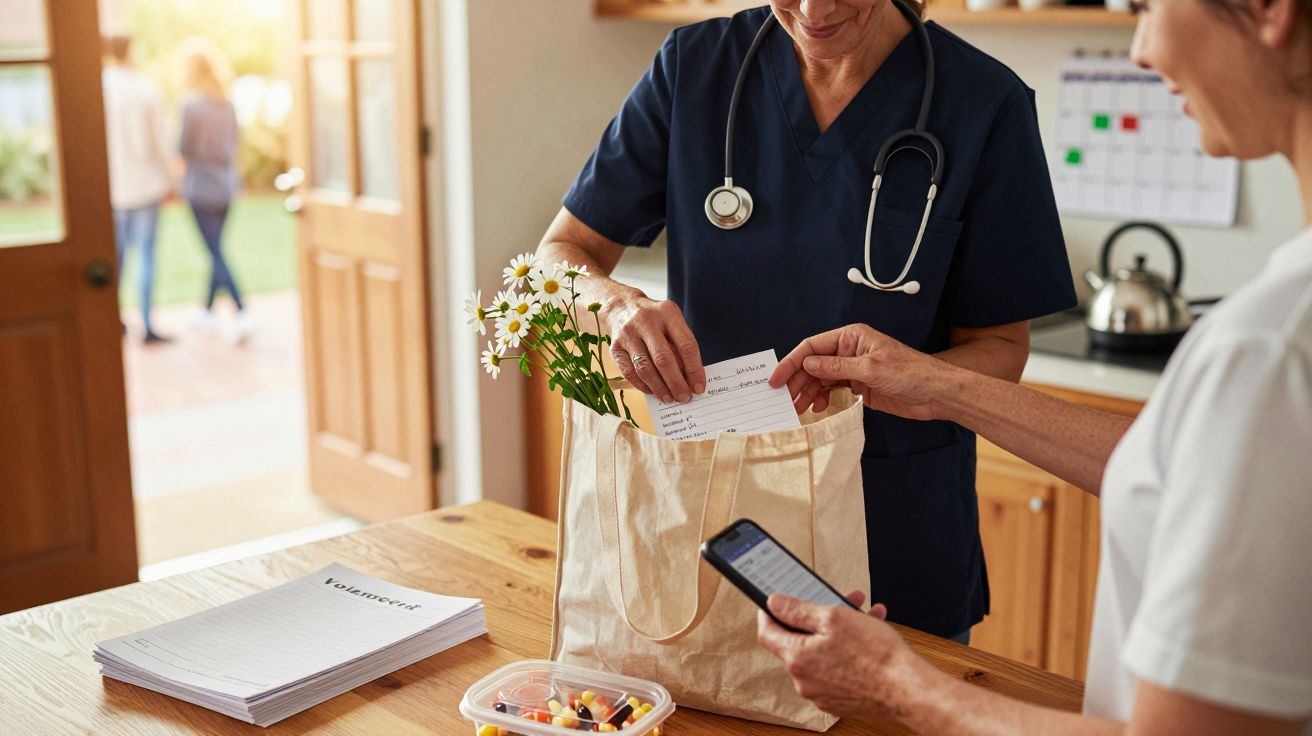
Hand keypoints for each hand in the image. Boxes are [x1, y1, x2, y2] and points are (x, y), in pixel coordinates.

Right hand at [603, 293, 704, 403]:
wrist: (623, 307)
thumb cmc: (655, 320)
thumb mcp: (672, 323)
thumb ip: (681, 347)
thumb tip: (690, 379)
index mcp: (667, 312)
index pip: (686, 344)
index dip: (694, 369)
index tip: (699, 387)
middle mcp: (646, 321)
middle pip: (664, 359)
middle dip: (676, 383)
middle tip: (684, 397)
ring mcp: (628, 334)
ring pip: (645, 368)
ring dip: (659, 387)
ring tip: (669, 398)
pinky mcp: (615, 347)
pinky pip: (630, 372)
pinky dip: (643, 386)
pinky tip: (652, 391)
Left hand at [757, 592, 914, 720]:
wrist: (907, 690)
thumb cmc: (875, 656)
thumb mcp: (835, 618)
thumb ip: (799, 610)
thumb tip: (774, 603)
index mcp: (797, 658)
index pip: (767, 632)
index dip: (769, 613)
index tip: (775, 602)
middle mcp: (804, 680)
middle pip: (800, 640)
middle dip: (819, 617)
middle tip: (839, 602)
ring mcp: (822, 693)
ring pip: (823, 652)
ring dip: (839, 631)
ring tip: (864, 616)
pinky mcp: (840, 699)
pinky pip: (836, 668)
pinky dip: (848, 651)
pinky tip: (869, 636)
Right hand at [769, 324, 952, 419]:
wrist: (935, 393)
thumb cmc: (910, 373)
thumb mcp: (871, 369)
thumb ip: (837, 367)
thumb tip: (807, 364)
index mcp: (851, 337)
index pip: (812, 347)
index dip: (791, 362)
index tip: (776, 380)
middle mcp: (849, 351)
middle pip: (813, 364)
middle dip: (796, 382)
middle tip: (783, 401)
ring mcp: (853, 369)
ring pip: (820, 379)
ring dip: (807, 393)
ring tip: (796, 409)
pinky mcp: (859, 386)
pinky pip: (832, 390)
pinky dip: (821, 398)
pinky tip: (816, 408)